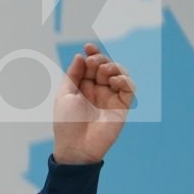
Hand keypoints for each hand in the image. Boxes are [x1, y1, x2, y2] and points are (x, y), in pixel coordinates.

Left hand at [52, 43, 134, 163]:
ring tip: (104, 72)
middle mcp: (98, 90)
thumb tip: (80, 55)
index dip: (92, 54)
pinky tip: (113, 81)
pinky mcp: (123, 106)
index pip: (91, 65)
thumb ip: (73, 75)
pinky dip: (124, 80)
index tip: (88, 46)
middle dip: (100, 60)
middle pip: (105, 66)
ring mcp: (111, 97)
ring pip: (119, 73)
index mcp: (82, 87)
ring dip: (113, 67)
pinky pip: (129, 87)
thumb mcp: (64, 95)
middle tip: (94, 64)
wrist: (77, 147)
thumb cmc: (66, 123)